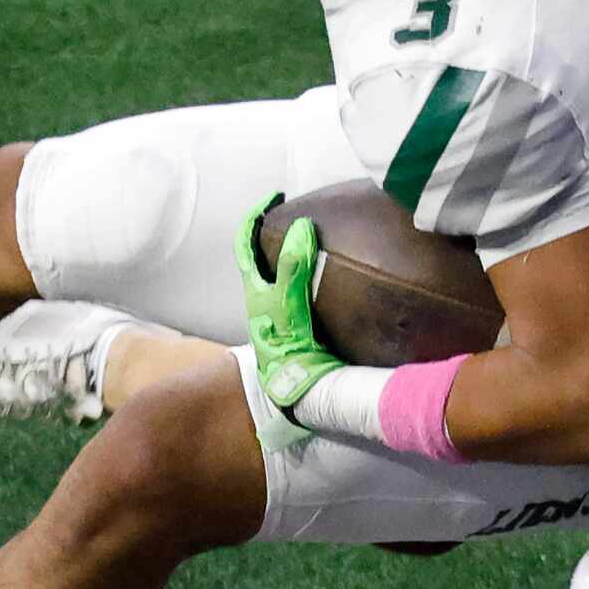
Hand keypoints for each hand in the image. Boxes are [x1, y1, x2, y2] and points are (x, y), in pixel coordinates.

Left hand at [235, 194, 345, 434]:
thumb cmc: (288, 350)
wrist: (302, 392)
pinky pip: (311, 289)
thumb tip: (303, 227)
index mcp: (257, 290)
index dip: (255, 216)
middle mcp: (268, 298)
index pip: (245, 243)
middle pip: (265, 255)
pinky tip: (342, 273)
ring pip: (288, 271)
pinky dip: (321, 275)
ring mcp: (286, 311)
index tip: (275, 196)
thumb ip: (293, 267)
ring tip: (328, 236)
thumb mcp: (287, 305)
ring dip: (302, 252)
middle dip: (280, 231)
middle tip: (307, 213)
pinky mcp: (305, 324)